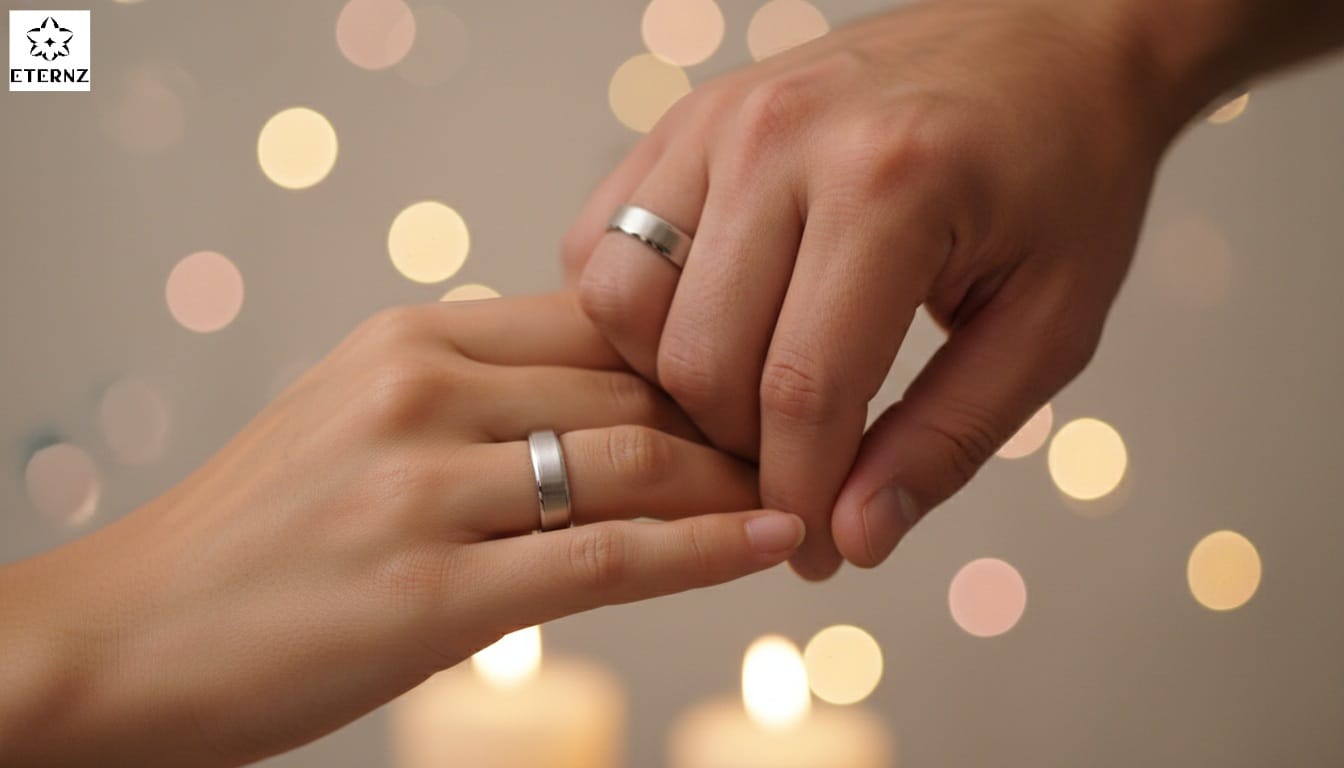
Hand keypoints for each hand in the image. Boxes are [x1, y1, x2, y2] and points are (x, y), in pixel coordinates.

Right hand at [0, 293, 801, 766]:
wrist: (124, 637)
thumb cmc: (254, 533)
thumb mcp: (356, 416)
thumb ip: (472, 390)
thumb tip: (602, 392)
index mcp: (412, 336)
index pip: (600, 318)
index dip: (698, 349)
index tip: (757, 379)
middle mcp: (424, 390)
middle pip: (634, 382)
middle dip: (736, 415)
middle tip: (807, 440)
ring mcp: (427, 488)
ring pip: (636, 461)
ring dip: (737, 480)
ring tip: (802, 494)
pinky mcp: (433, 590)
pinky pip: (611, 556)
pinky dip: (707, 547)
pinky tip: (771, 541)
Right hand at [564, 0, 1206, 577]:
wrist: (1050, 39)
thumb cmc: (1063, 176)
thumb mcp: (1048, 324)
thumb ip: (948, 439)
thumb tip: (852, 537)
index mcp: (890, 185)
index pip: (802, 390)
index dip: (800, 496)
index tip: (816, 553)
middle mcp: (782, 139)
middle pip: (697, 358)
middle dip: (735, 453)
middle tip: (789, 477)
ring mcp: (720, 118)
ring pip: (623, 304)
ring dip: (670, 383)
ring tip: (745, 403)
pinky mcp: (688, 118)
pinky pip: (601, 242)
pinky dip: (631, 312)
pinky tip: (703, 331)